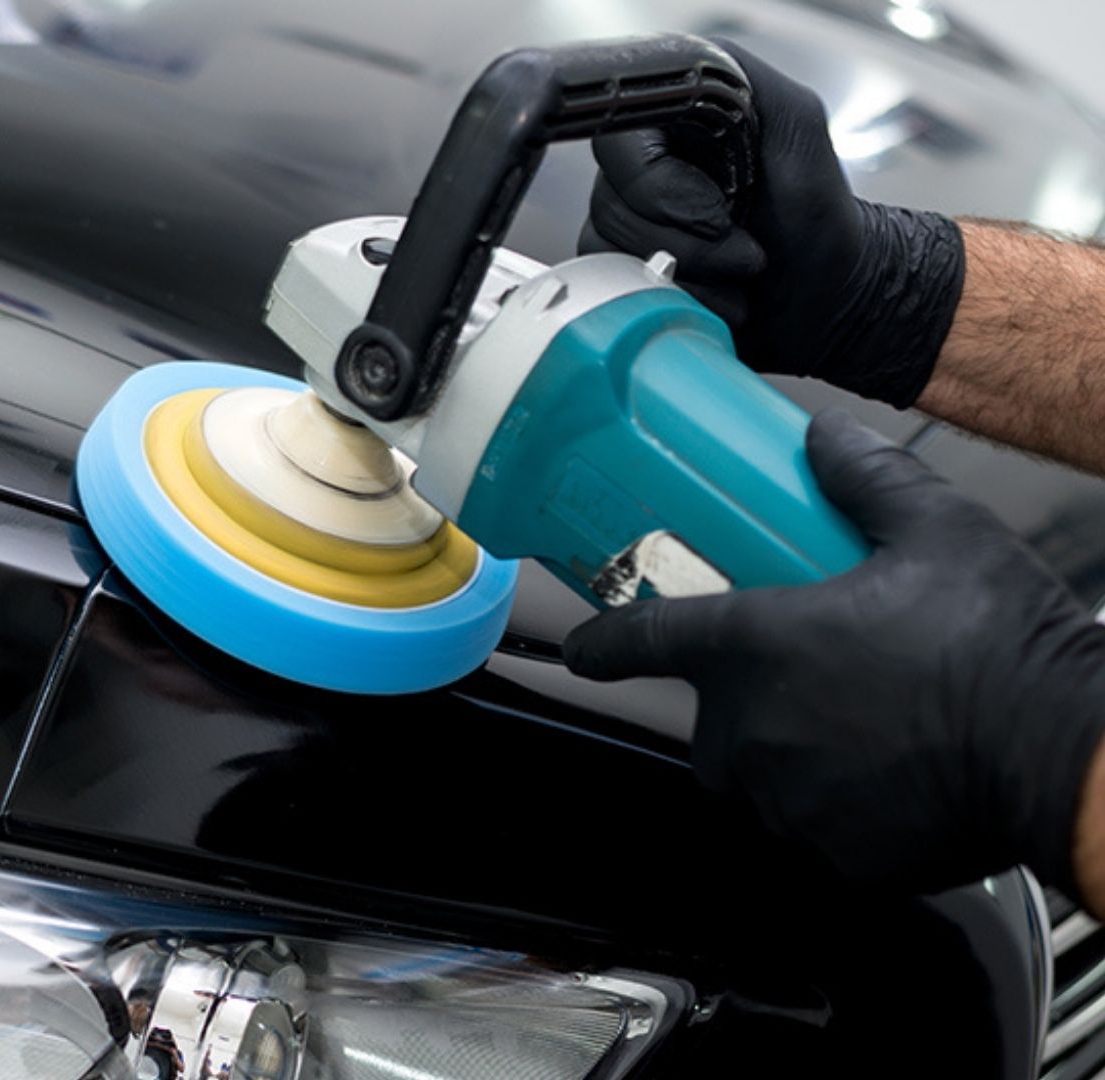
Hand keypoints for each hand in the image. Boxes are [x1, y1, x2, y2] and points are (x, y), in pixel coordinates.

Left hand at [564, 410, 1104, 893]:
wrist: (1066, 751)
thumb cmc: (1000, 642)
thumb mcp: (936, 530)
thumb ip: (865, 478)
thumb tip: (819, 436)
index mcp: (756, 646)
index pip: (644, 640)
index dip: (602, 642)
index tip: (582, 647)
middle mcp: (753, 730)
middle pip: (711, 720)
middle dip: (744, 702)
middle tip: (814, 679)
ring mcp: (788, 800)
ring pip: (758, 778)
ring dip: (791, 755)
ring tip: (865, 724)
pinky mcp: (833, 855)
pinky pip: (810, 828)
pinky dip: (837, 808)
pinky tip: (893, 775)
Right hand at [579, 39, 964, 408]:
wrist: (823, 296)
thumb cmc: (818, 223)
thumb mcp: (802, 132)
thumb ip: (754, 87)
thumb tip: (692, 80)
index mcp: (676, 120)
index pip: (619, 139)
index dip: (658, 185)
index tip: (716, 212)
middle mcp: (641, 163)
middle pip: (612, 202)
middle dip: (686, 240)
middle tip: (742, 244)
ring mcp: (626, 217)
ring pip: (609, 247)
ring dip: (686, 273)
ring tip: (735, 272)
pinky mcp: (622, 266)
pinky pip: (613, 284)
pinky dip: (671, 298)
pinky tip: (712, 293)